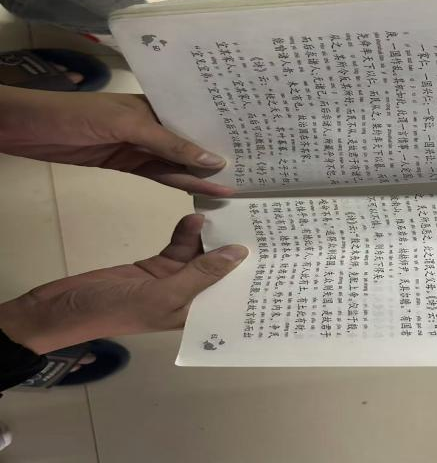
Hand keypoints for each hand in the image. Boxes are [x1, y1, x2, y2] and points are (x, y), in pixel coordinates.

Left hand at [0, 86, 232, 195]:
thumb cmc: (78, 117)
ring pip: (178, 161)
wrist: (25, 129)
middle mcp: (153, 122)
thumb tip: (215, 161)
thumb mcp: (128, 126)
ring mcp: (141, 144)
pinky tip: (201, 189)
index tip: (254, 143)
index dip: (223, 129)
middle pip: (191, 141)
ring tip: (235, 186)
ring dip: (202, 174)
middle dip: (218, 154)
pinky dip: (179, 182)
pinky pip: (160, 174)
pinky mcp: (128, 162)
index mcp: (155, 103)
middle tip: (253, 170)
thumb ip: (170, 145)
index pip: (196, 115)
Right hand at [0, 214, 247, 353]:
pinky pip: (178, 245)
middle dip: (238, 252)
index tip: (280, 258)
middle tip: (265, 227)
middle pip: (221, 273)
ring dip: (212, 237)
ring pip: (201, 255)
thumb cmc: (116, 309)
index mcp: (194, 317)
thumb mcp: (163, 294)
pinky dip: (186, 232)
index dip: (253, 280)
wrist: (61, 307)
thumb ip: (201, 273)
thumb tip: (240, 254)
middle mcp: (189, 299)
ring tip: (233, 214)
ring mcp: (171, 280)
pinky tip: (197, 217)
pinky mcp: (155, 264)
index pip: (232, 297)